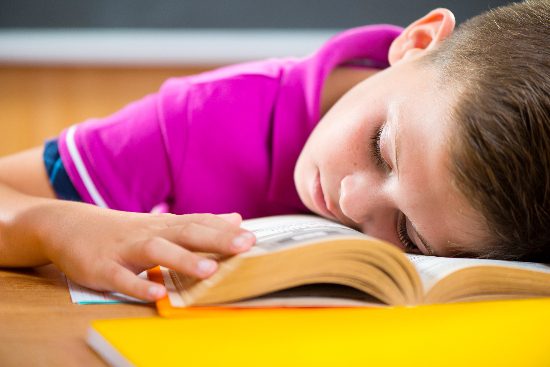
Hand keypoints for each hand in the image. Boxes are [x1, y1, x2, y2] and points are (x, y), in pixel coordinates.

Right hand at [20, 202, 254, 300]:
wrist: (68, 225)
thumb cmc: (124, 229)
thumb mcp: (161, 223)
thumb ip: (199, 223)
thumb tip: (235, 218)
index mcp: (164, 225)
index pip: (199, 224)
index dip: (225, 231)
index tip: (252, 238)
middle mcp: (149, 234)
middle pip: (185, 233)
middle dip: (216, 240)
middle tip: (244, 246)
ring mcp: (125, 250)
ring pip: (156, 252)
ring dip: (183, 260)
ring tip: (209, 270)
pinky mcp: (102, 268)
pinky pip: (121, 278)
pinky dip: (138, 286)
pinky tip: (157, 293)